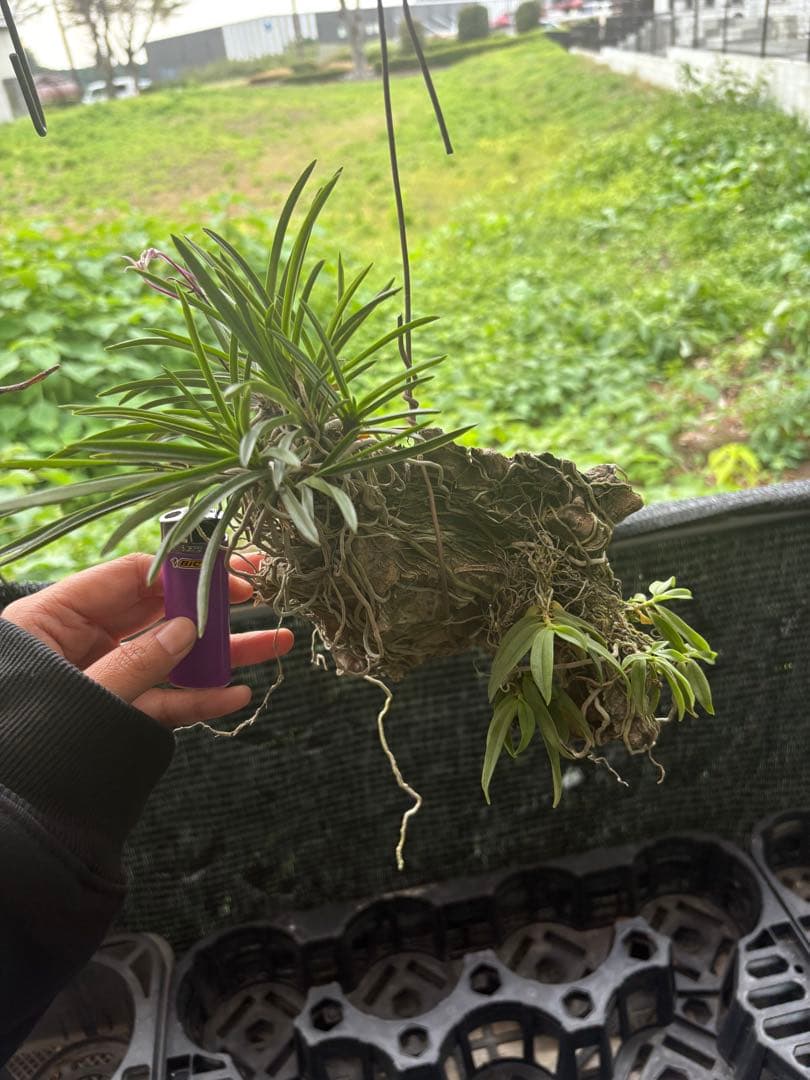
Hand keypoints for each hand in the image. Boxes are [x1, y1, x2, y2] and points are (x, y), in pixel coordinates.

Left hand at [3, 552, 292, 728]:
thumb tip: (187, 631)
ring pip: (173, 658)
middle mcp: (83, 643)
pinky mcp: (122, 717)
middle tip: (261, 592)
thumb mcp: (76, 694)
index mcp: (54, 618)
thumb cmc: (23, 741)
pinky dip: (201, 700)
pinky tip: (237, 694)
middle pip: (159, 612)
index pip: (127, 578)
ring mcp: (108, 680)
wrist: (10, 819)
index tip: (225, 573)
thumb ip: (134, 664)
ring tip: (277, 643)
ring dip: (223, 653)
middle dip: (212, 606)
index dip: (179, 571)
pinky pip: (167, 702)